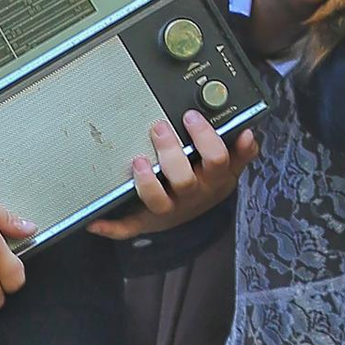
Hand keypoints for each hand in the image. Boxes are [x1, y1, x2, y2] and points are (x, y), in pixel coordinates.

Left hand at [90, 109, 257, 238]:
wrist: (196, 213)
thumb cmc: (208, 181)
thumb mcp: (229, 167)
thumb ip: (240, 151)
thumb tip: (249, 133)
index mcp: (214, 180)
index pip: (217, 159)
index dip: (205, 139)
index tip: (191, 116)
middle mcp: (192, 195)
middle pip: (185, 180)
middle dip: (171, 154)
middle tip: (159, 129)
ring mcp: (169, 210)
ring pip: (159, 202)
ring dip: (147, 184)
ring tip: (138, 162)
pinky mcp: (147, 220)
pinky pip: (129, 228)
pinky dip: (112, 228)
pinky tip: (95, 223)